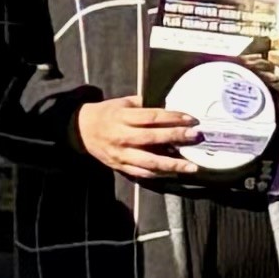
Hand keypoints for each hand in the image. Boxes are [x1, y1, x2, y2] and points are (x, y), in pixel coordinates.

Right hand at [77, 97, 201, 185]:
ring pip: (149, 162)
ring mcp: (121, 154)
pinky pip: (142, 173)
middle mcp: (123, 136)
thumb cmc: (107, 113)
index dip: (173, 117)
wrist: (81, 131)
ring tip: (192, 166)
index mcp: (123, 117)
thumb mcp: (122, 103)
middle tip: (197, 137)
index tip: (192, 119)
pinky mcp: (120, 166)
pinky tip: (174, 173)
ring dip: (172, 165)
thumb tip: (170, 102)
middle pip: (153, 138)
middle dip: (176, 137)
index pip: (152, 117)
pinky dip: (159, 174)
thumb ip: (144, 104)